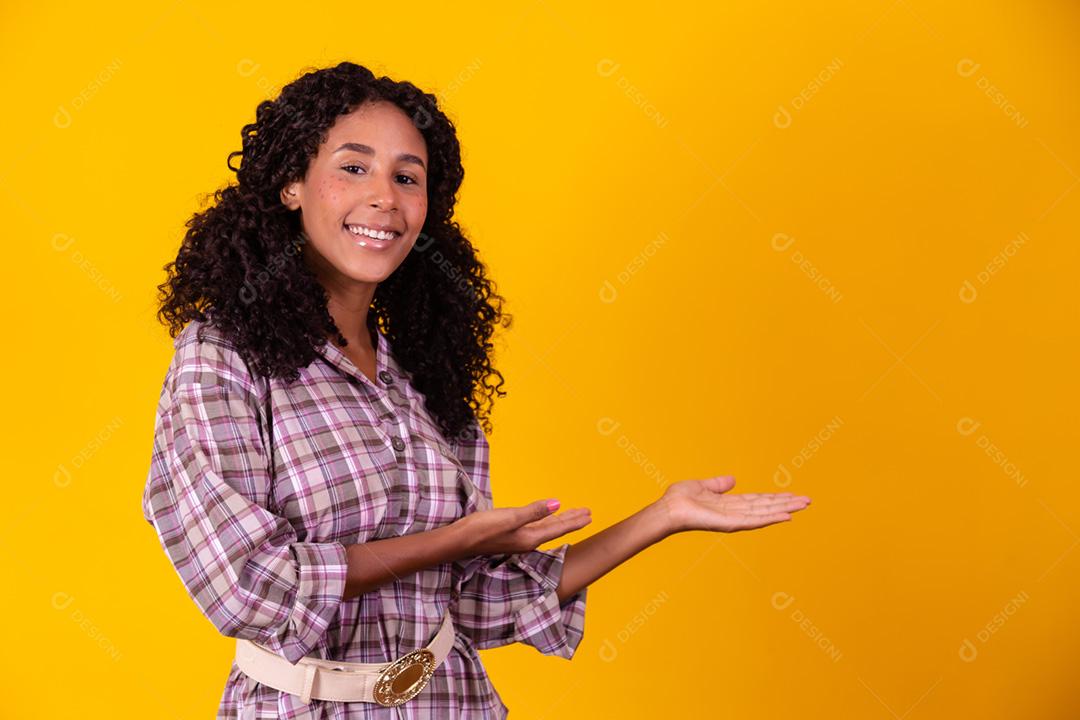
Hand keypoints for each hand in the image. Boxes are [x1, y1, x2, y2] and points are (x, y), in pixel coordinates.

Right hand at [451, 499, 592, 557]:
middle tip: (587, 513)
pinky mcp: (509, 535)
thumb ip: (534, 511)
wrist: (458, 540)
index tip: (589, 514)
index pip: (559, 528)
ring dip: (559, 520)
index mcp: (530, 537)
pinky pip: (534, 527)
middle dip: (571, 520)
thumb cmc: (482, 529)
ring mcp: (518, 539)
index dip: (575, 520)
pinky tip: (544, 519)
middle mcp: (527, 540)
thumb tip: (558, 504)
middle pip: (555, 529)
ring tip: (572, 514)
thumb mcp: (510, 517)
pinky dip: (545, 521)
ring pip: (546, 527)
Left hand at [656, 476, 810, 534]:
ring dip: (785, 509)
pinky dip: (771, 518)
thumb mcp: (702, 486)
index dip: (775, 498)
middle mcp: (735, 513)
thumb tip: (733, 479)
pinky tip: (786, 516)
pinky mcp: (731, 524)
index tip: (792, 495)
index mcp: (730, 504)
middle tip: (808, 500)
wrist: (668, 509)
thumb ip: (718, 484)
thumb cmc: (679, 499)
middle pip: (766, 507)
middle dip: (786, 503)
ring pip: (765, 513)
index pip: (758, 500)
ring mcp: (734, 519)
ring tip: (803, 505)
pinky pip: (755, 521)